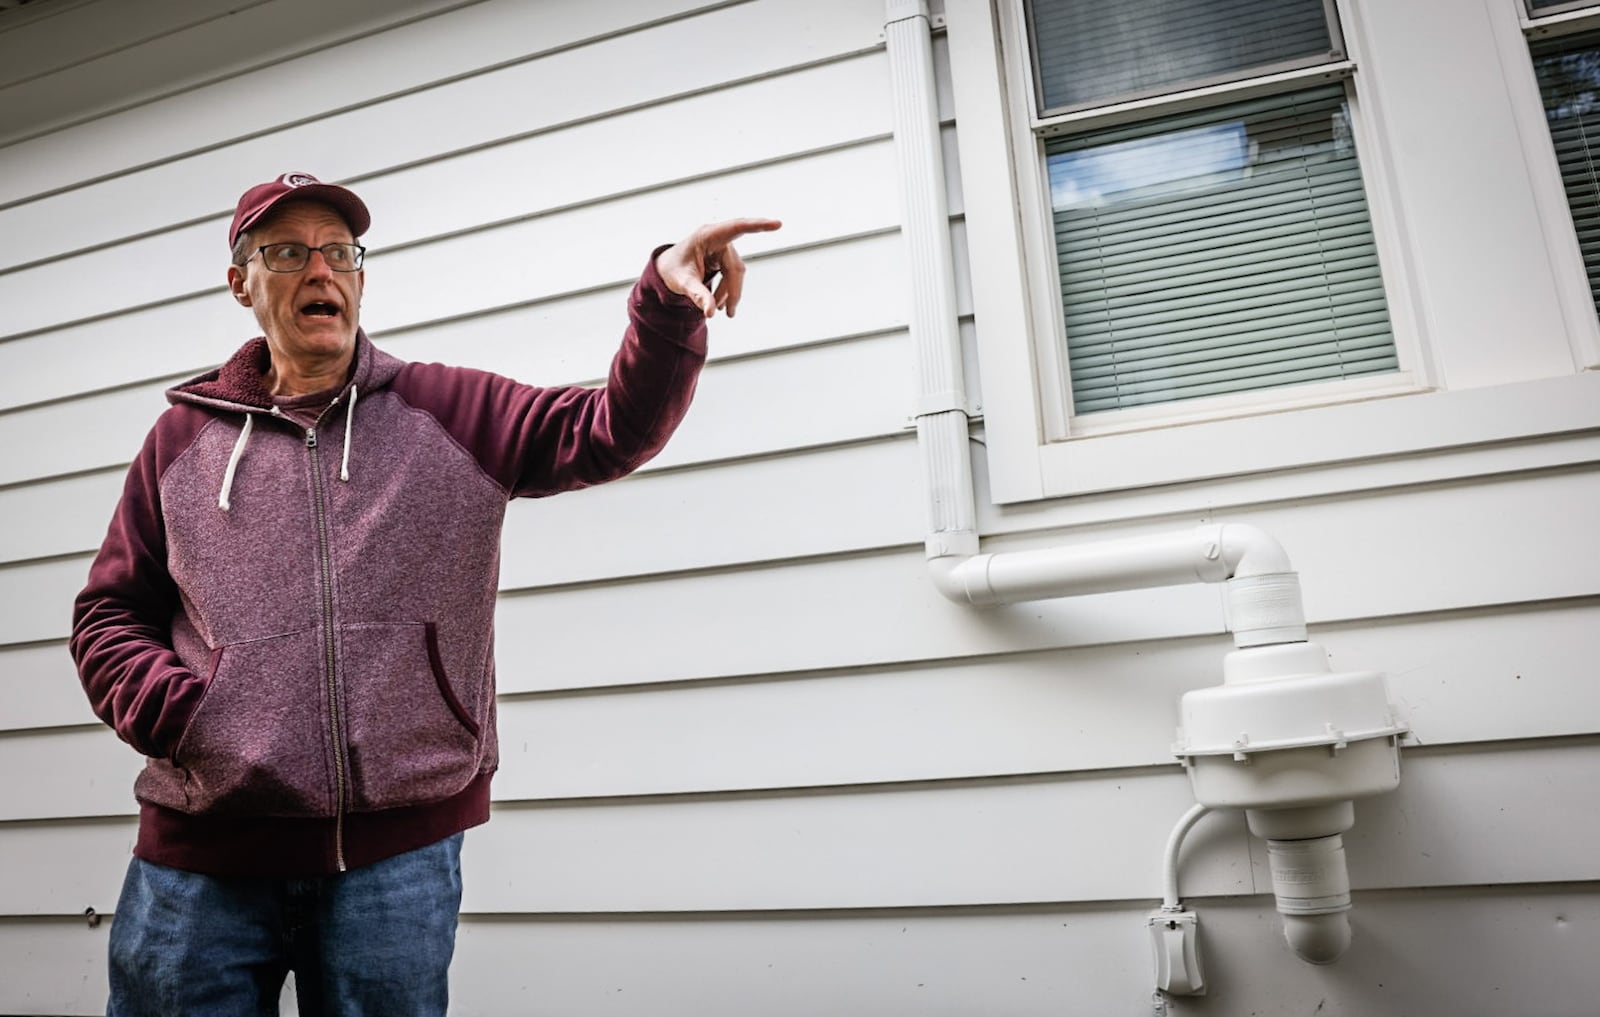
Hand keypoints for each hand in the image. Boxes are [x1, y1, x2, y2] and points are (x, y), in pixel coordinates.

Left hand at [656, 218, 782, 317]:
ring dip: (729, 292)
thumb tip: (710, 313)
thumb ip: (697, 295)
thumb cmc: (672, 268)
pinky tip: (719, 302)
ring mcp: (723, 247)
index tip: (777, 224)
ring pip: (735, 272)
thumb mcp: (681, 282)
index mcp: (707, 235)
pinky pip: (732, 274)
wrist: (668, 267)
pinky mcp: (725, 256)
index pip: (737, 227)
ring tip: (719, 310)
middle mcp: (718, 238)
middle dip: (732, 290)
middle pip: (735, 266)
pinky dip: (727, 289)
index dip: (758, 226)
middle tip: (728, 314)